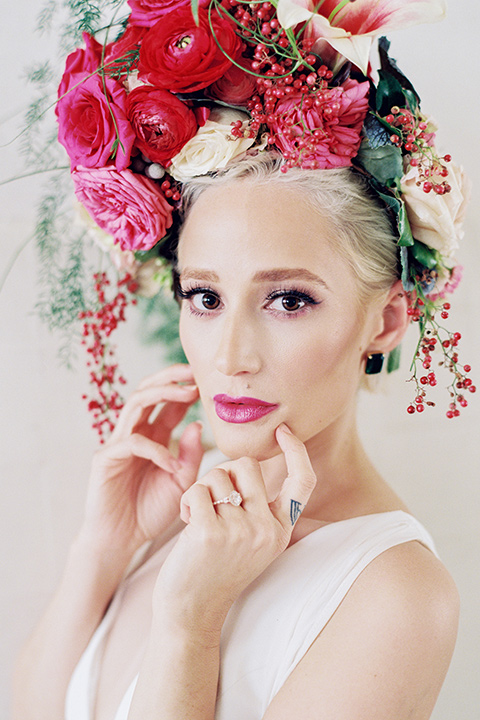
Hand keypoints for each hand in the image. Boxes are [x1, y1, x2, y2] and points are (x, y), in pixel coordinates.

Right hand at [80, 364, 203, 559]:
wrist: (122, 541)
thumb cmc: (151, 512)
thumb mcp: (182, 483)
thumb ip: (191, 455)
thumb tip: (198, 424)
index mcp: (154, 436)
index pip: (168, 402)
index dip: (186, 387)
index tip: (208, 379)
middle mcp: (136, 433)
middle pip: (148, 389)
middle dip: (171, 376)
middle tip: (194, 371)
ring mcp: (119, 443)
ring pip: (136, 402)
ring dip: (163, 393)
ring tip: (189, 393)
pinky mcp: (106, 458)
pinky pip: (132, 442)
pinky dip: (156, 450)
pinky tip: (171, 464)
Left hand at [153, 424, 316, 632]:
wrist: (190, 611)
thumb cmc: (215, 568)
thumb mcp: (250, 539)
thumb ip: (257, 505)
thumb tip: (248, 463)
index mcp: (280, 530)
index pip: (303, 482)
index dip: (297, 451)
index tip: (283, 431)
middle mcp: (266, 530)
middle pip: (247, 465)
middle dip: (224, 474)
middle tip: (212, 501)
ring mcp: (240, 532)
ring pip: (218, 475)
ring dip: (201, 489)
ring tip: (198, 518)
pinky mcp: (210, 533)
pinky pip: (196, 490)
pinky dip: (186, 501)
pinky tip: (187, 524)